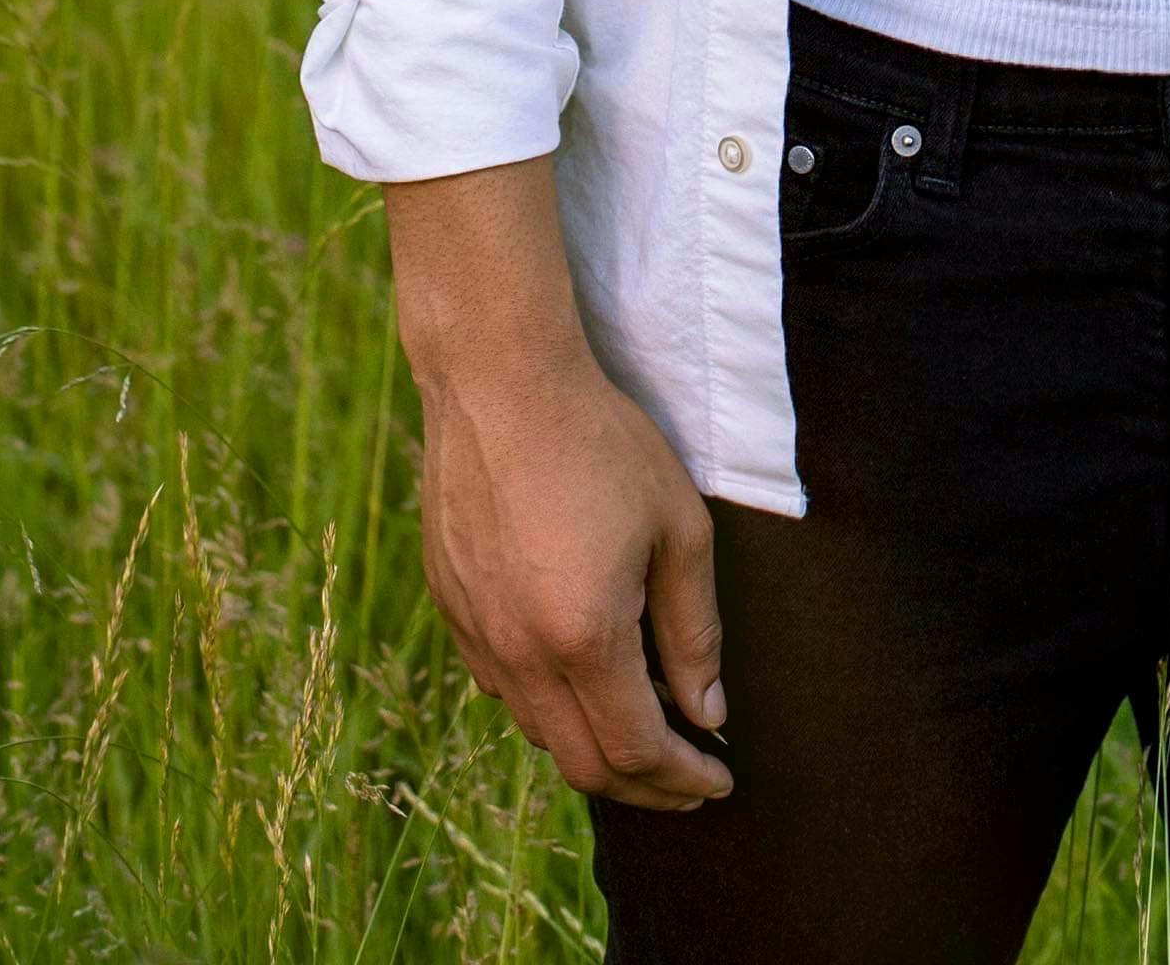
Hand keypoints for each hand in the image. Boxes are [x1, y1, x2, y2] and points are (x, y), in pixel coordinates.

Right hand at [417, 331, 731, 808]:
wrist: (499, 383)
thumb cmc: (601, 442)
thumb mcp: (676, 528)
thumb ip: (693, 630)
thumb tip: (706, 711)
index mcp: (583, 638)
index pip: (636, 751)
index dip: (683, 779)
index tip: (718, 781)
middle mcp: (519, 654)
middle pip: (582, 763)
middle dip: (643, 787)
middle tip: (687, 778)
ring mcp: (476, 635)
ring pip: (537, 729)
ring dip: (593, 745)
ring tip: (642, 727)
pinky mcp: (451, 608)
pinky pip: (501, 685)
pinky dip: (548, 703)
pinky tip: (579, 675)